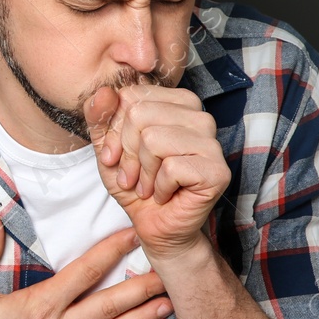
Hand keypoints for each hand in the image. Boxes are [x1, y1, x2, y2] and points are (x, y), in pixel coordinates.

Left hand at [85, 82, 229, 261]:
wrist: (156, 226)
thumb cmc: (135, 184)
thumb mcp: (107, 148)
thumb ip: (100, 118)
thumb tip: (102, 92)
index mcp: (176, 103)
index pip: (131, 97)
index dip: (115, 131)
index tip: (116, 156)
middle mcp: (199, 117)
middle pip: (140, 115)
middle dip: (127, 153)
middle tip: (133, 176)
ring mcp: (212, 143)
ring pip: (154, 139)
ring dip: (143, 172)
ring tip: (149, 185)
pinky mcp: (218, 170)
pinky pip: (171, 167)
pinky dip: (160, 187)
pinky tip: (166, 194)